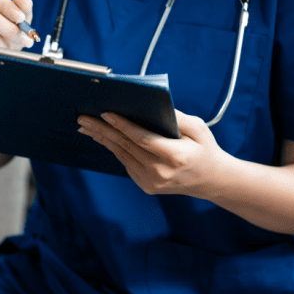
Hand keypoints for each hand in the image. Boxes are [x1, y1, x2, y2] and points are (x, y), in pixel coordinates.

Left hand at [78, 110, 231, 197]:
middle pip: (126, 147)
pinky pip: (126, 163)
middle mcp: (161, 172)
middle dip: (102, 130)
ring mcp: (152, 182)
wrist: (210, 180)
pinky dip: (114, 149)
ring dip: (103, 139)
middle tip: (83, 118)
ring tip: (86, 126)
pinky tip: (103, 137)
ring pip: (122, 155)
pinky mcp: (146, 186)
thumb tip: (151, 106)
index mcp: (175, 156)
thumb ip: (177, 118)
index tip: (106, 113)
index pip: (142, 139)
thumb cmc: (204, 149)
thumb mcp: (199, 129)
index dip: (122, 125)